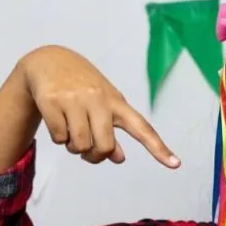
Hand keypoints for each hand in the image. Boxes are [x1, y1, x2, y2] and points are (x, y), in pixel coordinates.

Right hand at [20, 46, 179, 167]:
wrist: (49, 61)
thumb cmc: (82, 86)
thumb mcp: (103, 104)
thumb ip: (113, 131)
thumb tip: (119, 158)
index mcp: (117, 102)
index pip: (142, 127)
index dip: (158, 148)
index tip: (176, 164)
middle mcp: (99, 99)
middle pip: (105, 147)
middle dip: (95, 156)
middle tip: (87, 150)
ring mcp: (75, 100)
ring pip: (80, 146)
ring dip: (74, 148)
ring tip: (71, 132)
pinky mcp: (51, 102)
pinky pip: (59, 138)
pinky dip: (58, 138)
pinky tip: (58, 121)